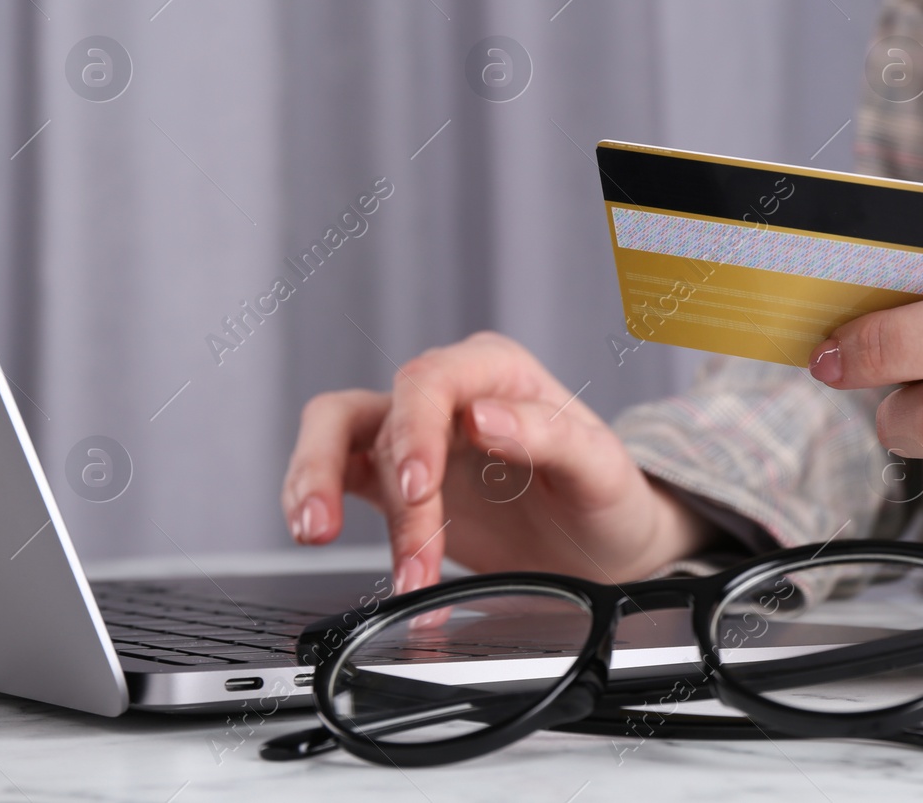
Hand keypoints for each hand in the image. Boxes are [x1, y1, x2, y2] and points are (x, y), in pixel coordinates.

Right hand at [282, 331, 715, 592]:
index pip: (433, 379)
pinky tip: (316, 535)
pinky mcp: (397, 482)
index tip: (419, 485)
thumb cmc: (607, 498)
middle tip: (389, 535)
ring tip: (315, 535)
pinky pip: (338, 473)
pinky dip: (317, 501)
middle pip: (379, 410)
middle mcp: (452, 397)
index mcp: (500, 374)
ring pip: (337, 432)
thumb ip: (549, 435)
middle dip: (367, 471)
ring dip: (320, 483)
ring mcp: (418, 438)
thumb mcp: (601, 468)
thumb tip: (483, 416)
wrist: (603, 548)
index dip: (414, 429)